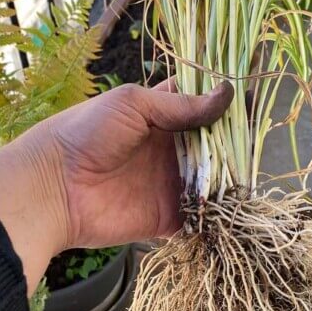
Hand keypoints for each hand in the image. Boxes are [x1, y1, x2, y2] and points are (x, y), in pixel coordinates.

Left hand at [0, 82, 232, 292]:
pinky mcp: (167, 217)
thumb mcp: (134, 104)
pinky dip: (218, 213)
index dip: (225, 104)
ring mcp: (169, 184)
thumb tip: (229, 93)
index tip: (252, 97)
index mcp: (160, 118)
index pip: (201, 108)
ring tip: (254, 170)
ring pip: (213, 181)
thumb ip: (181, 104)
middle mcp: (169, 150)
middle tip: (258, 139)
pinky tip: (238, 203)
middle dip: (235, 143)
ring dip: (231, 177)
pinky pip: (200, 216)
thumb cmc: (87, 132)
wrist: (53, 185)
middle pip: (214, 146)